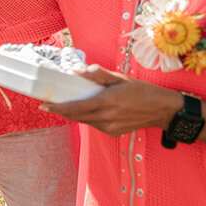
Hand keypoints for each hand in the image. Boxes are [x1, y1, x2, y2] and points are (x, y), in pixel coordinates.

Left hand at [41, 66, 180, 135]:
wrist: (162, 110)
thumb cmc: (142, 91)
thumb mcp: (119, 78)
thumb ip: (97, 74)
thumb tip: (76, 72)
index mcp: (105, 103)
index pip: (74, 108)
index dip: (56, 108)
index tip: (43, 105)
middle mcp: (105, 118)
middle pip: (75, 116)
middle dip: (62, 110)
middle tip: (51, 102)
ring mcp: (109, 128)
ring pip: (84, 121)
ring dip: (76, 113)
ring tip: (73, 102)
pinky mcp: (113, 133)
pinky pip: (94, 124)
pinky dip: (89, 117)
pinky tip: (92, 108)